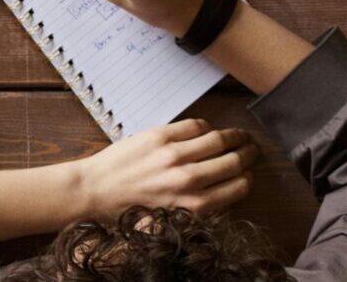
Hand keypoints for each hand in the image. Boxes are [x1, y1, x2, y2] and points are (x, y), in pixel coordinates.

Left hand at [71, 118, 256, 221]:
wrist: (95, 191)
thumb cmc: (131, 211)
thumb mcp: (173, 221)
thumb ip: (200, 208)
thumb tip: (225, 191)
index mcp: (195, 206)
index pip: (239, 187)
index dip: (248, 178)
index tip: (249, 173)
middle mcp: (189, 180)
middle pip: (234, 162)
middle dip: (248, 155)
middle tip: (252, 150)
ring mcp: (174, 155)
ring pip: (218, 140)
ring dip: (234, 136)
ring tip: (240, 136)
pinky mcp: (159, 136)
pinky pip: (194, 126)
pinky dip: (205, 127)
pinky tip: (207, 130)